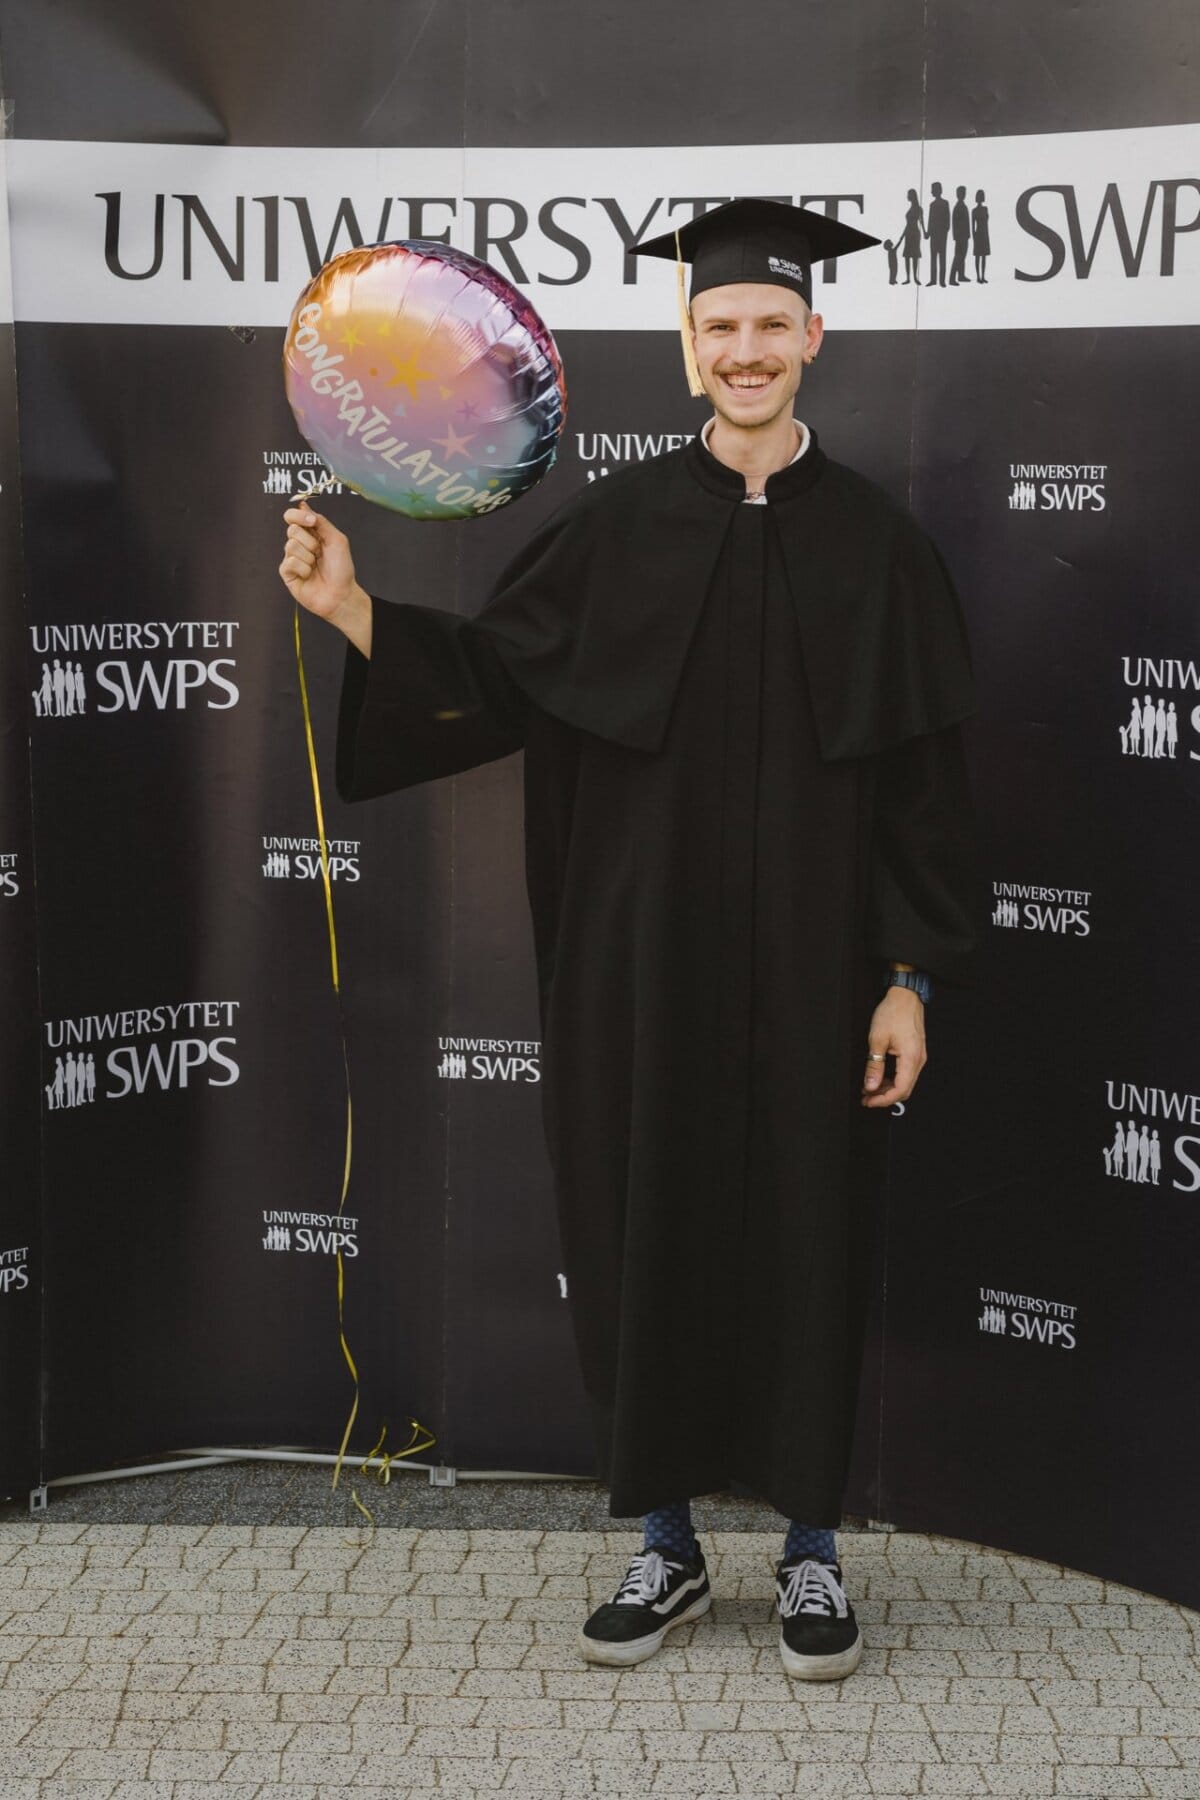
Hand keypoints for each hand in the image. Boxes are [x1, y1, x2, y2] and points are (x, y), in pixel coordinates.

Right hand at [279, 505, 359, 623]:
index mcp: (310, 534)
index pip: (292, 516)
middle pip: (292, 529)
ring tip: (315, 566)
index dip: (298, 515)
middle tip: (320, 553)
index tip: (312, 522)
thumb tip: (303, 506)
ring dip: (308, 557)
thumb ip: (321, 522)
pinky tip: (309, 575)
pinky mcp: (287, 572)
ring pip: (291, 545)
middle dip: (310, 541)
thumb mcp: (337, 540)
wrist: (342, 594)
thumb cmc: (342, 569)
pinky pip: (290, 562)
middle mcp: (299, 544)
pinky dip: (303, 568)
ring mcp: (292, 558)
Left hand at [861, 987, 925, 1107]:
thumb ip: (874, 1066)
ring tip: (869, 1089)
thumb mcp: (877, 1039)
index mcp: (911, 1058)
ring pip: (905, 1082)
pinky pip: (906, 1072)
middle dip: (884, 1097)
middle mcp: (919, 1060)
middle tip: (866, 1098)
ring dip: (888, 1088)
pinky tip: (879, 1077)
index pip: (900, 1090)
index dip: (883, 1100)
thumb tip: (871, 1086)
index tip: (869, 1101)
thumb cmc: (893, 1012)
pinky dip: (893, 1079)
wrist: (905, 995)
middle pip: (904, 1090)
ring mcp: (918, 1057)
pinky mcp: (915, 1052)